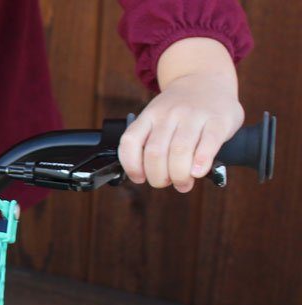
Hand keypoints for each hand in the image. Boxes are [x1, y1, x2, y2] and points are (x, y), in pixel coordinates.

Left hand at [118, 38, 243, 192]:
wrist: (206, 78)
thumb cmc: (179, 109)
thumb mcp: (156, 117)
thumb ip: (149, 142)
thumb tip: (147, 176)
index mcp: (149, 115)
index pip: (130, 142)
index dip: (132, 166)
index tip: (140, 178)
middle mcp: (169, 114)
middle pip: (155, 153)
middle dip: (158, 177)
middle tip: (166, 182)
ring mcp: (194, 115)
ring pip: (179, 151)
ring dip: (179, 175)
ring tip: (183, 183)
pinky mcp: (219, 120)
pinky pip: (208, 144)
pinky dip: (200, 163)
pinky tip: (198, 172)